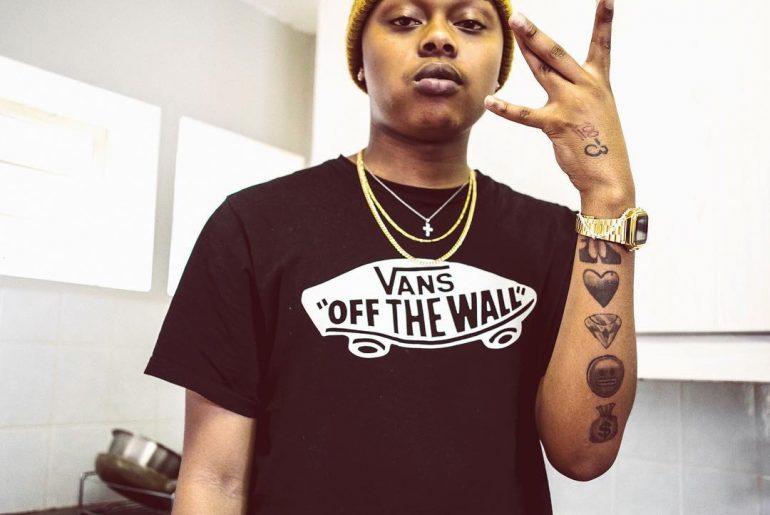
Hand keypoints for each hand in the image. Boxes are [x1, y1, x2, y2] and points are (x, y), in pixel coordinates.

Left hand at [485, 0, 634, 206]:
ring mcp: (571, 104)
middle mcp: (587, 88)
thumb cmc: (600, 144)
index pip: (602, 46)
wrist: (608, 174)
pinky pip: (525, 114)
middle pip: (557, 53)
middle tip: (519, 17)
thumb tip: (557, 81)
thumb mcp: (596, 111)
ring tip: (513, 31)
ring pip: (543, 71)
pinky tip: (490, 101)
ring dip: (526, 50)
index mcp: (599, 83)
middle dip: (537, 33)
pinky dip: (506, 108)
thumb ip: (577, 92)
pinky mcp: (556, 124)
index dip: (604, 20)